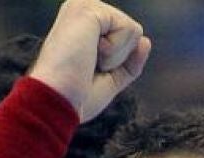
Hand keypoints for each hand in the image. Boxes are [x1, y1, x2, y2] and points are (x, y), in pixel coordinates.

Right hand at [29, 0, 150, 121]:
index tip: (89, 71)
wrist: (58, 101)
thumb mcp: (110, 79)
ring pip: (133, 31)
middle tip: (88, 66)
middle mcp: (82, 8)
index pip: (126, 38)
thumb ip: (128, 61)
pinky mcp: (89, 7)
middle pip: (133, 33)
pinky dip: (114, 51)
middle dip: (119, 59)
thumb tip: (146, 41)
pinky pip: (129, 29)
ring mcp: (84, 4)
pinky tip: (89, 52)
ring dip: (116, 56)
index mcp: (83, 23)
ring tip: (87, 59)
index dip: (119, 63)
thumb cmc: (76, 95)